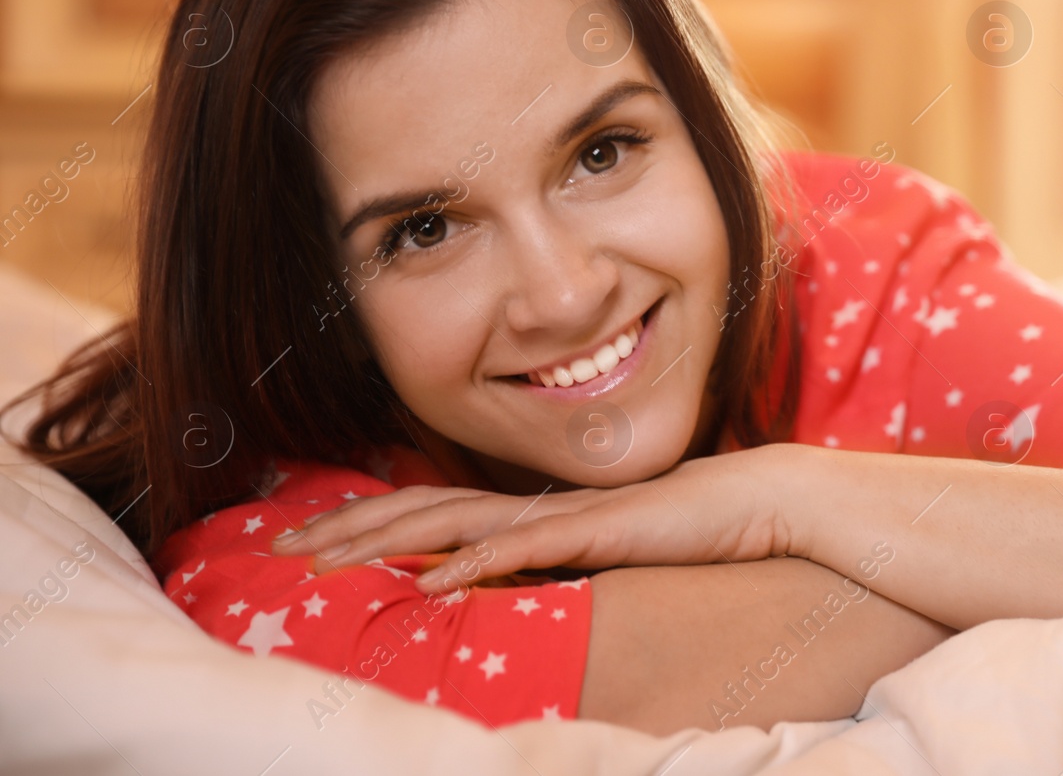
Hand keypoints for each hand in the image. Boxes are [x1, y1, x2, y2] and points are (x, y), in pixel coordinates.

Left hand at [271, 445, 800, 592]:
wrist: (750, 501)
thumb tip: (491, 592)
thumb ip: (548, 569)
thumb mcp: (598, 556)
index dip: (366, 522)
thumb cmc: (679, 531)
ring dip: (384, 540)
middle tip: (282, 545)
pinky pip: (523, 547)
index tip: (308, 540)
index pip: (427, 512)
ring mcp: (558, 514)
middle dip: (347, 525)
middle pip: (419, 510)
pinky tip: (434, 581)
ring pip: (452, 522)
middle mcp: (529, 506)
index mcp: (526, 511)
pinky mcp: (595, 528)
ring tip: (326, 559)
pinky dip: (474, 563)